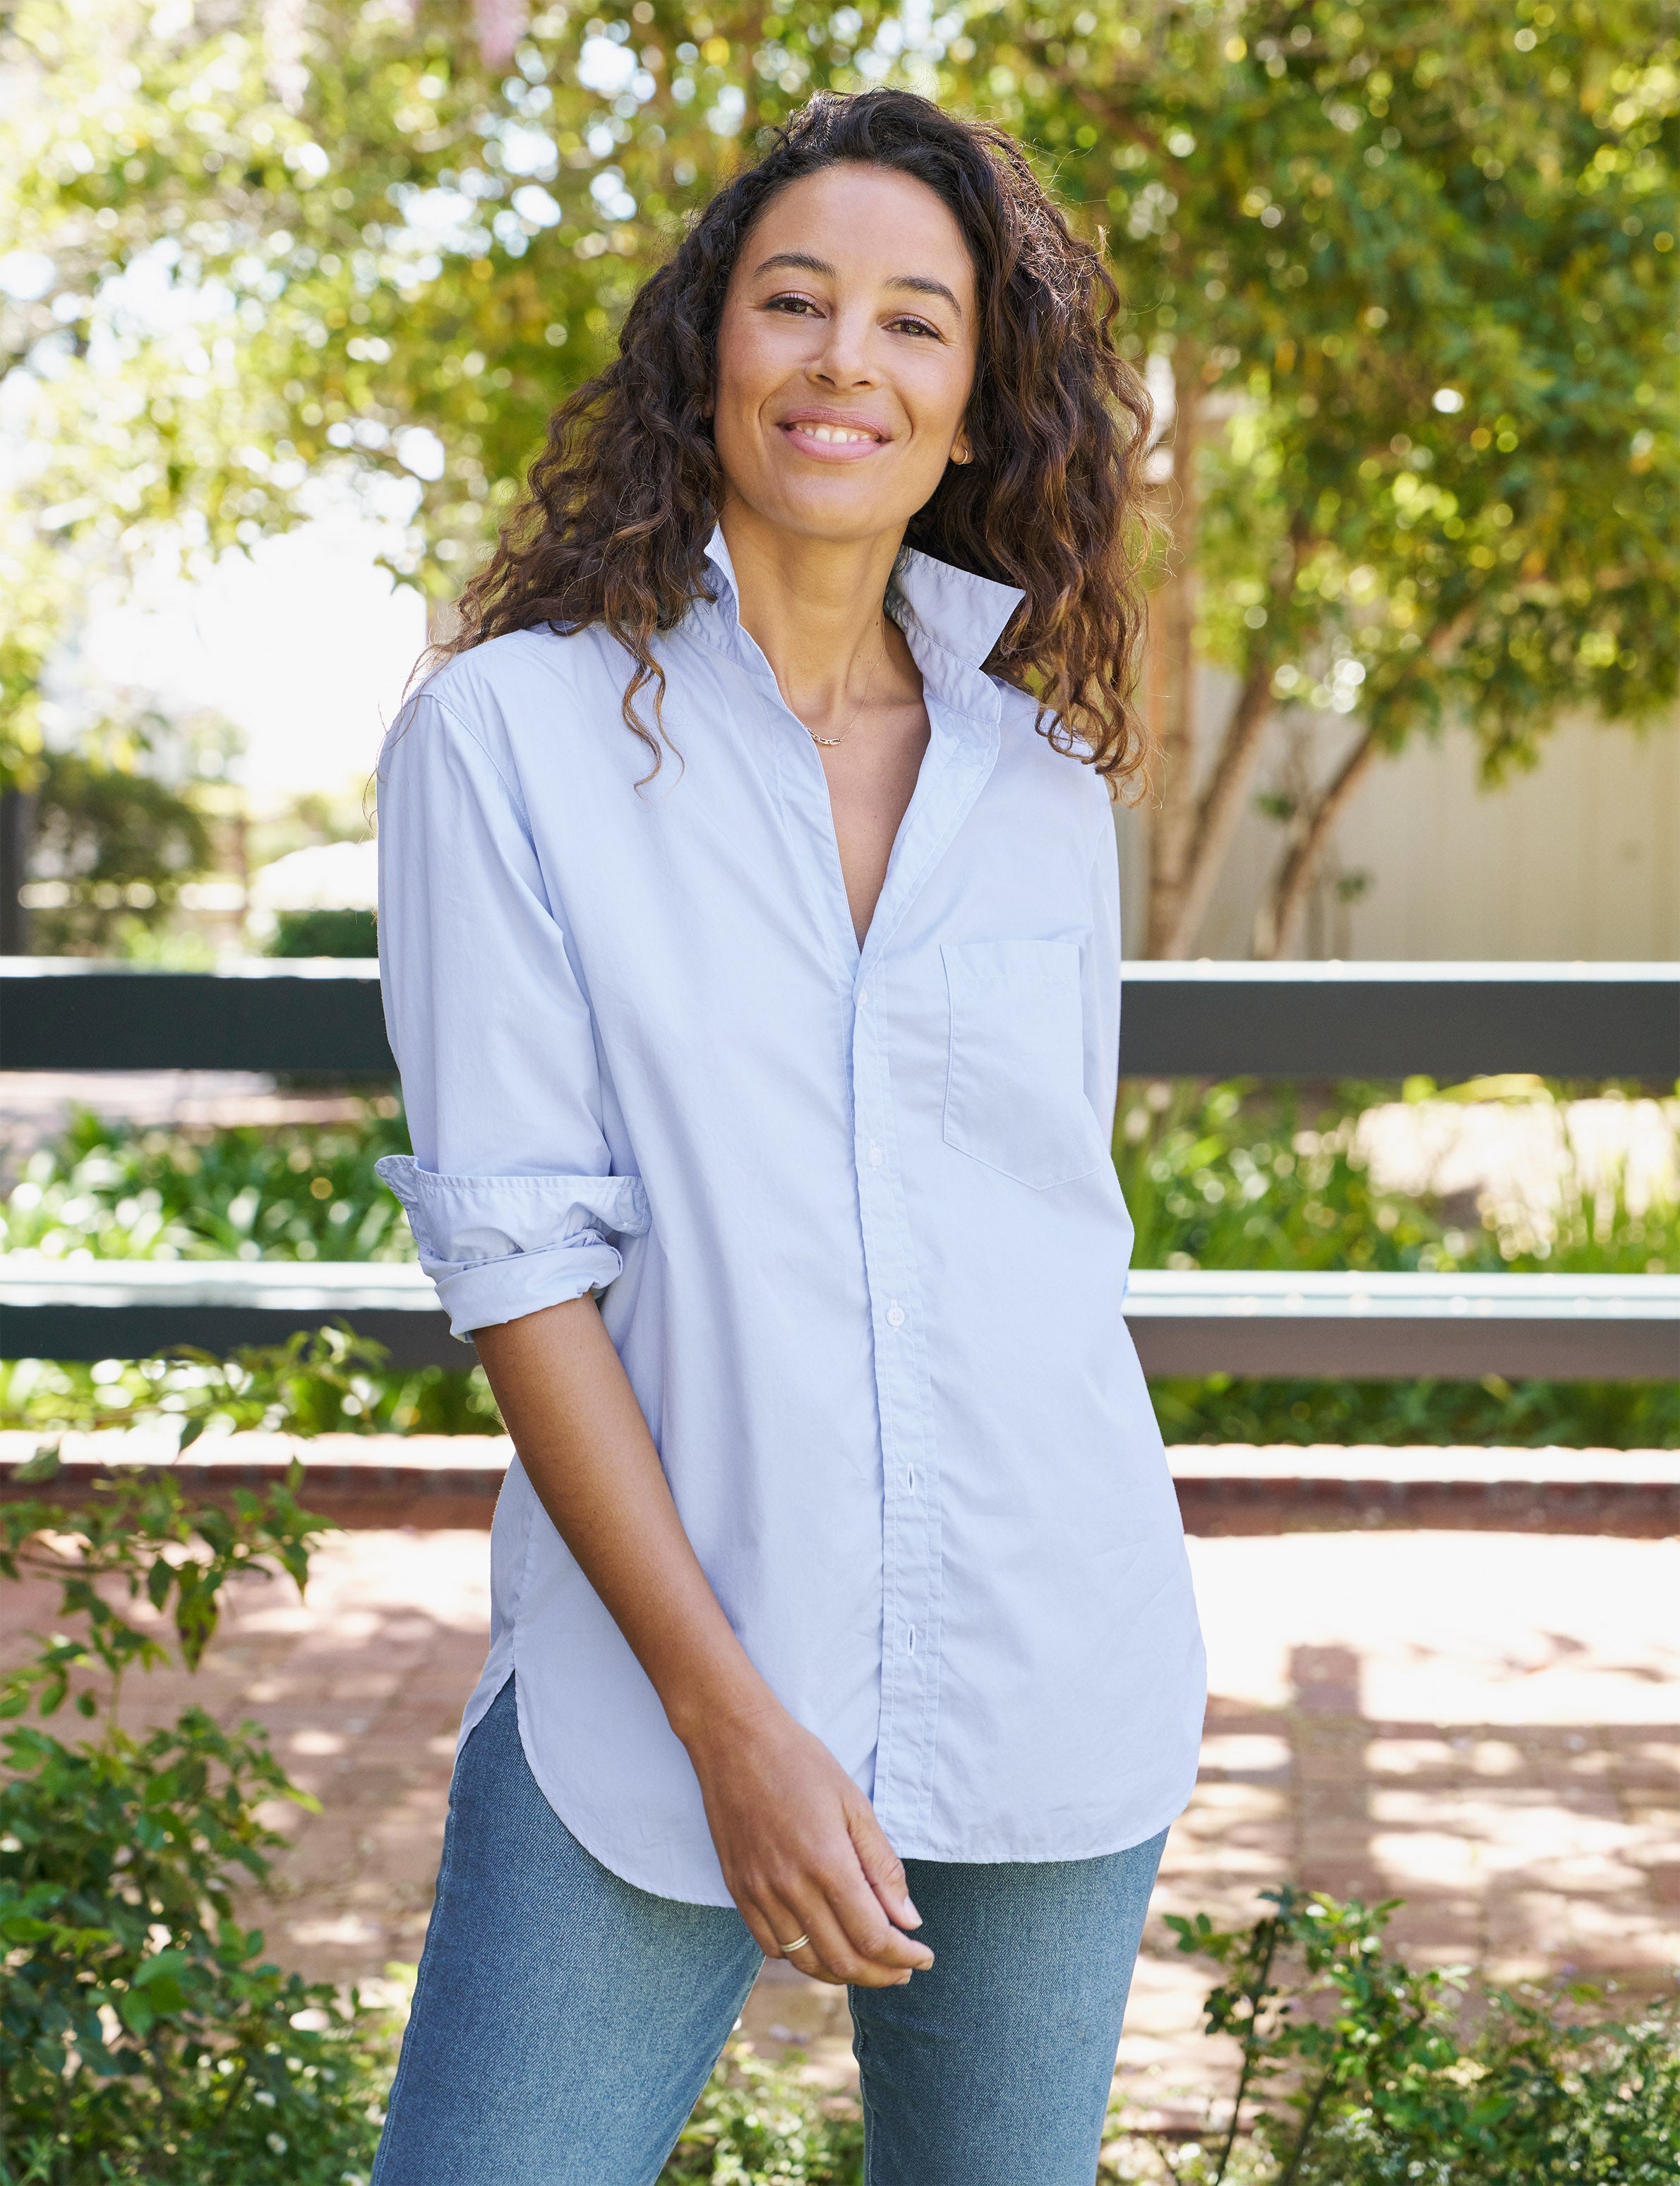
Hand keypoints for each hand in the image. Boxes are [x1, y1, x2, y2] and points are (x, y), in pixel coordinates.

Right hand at [685, 1701, 934, 1988]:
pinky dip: (802, 1958)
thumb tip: (908, 1920)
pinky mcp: (738, 1891)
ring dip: (843, 1973)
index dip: (903, 1957)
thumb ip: (882, 1866)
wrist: (734, 1740)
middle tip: (902, 1969)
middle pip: (841, 1959)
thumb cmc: (800, 1763)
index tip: (923, 1957)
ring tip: (868, 1965)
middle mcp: (790, 1887)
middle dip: (880, 1974)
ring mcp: (759, 1893)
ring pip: (805, 1961)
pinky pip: (771, 1946)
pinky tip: (822, 1945)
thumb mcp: (854, 1803)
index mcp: (827, 1863)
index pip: (872, 1937)